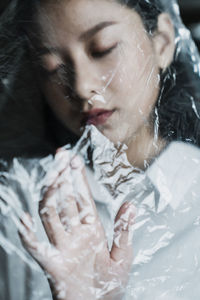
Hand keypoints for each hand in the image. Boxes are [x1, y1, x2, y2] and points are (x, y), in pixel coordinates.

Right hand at [19, 150, 134, 299]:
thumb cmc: (110, 285)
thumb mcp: (123, 255)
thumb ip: (124, 229)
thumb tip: (131, 204)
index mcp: (91, 228)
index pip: (82, 197)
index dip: (78, 178)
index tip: (74, 160)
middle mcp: (74, 233)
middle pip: (64, 201)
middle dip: (63, 179)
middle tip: (61, 157)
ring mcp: (62, 247)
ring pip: (51, 216)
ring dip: (50, 196)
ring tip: (52, 176)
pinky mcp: (53, 265)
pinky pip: (37, 248)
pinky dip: (28, 236)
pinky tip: (24, 221)